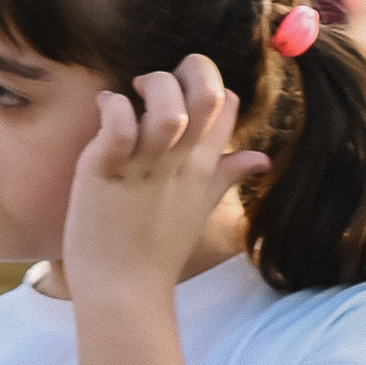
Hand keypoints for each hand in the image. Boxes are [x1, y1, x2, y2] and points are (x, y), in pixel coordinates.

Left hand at [60, 53, 268, 302]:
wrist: (124, 295)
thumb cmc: (155, 252)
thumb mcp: (200, 207)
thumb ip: (227, 175)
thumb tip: (261, 158)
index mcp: (202, 167)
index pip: (225, 103)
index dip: (206, 85)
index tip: (177, 98)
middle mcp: (180, 163)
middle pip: (209, 92)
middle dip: (187, 70)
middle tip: (153, 87)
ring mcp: (146, 167)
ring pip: (167, 104)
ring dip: (151, 87)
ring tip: (129, 97)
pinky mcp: (106, 171)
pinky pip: (119, 124)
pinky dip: (112, 107)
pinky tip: (103, 111)